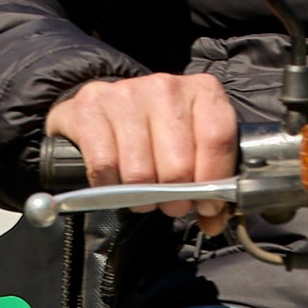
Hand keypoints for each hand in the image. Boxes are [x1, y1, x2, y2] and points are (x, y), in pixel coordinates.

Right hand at [46, 73, 238, 200]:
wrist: (103, 107)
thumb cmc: (155, 131)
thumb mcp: (192, 146)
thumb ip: (210, 182)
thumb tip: (214, 220)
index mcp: (202, 91)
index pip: (217, 139)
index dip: (213, 182)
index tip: (206, 206)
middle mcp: (166, 87)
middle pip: (178, 166)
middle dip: (174, 198)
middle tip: (168, 202)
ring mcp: (126, 94)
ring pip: (140, 173)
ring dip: (141, 197)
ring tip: (142, 194)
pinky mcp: (90, 108)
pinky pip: (105, 167)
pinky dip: (110, 187)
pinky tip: (115, 183)